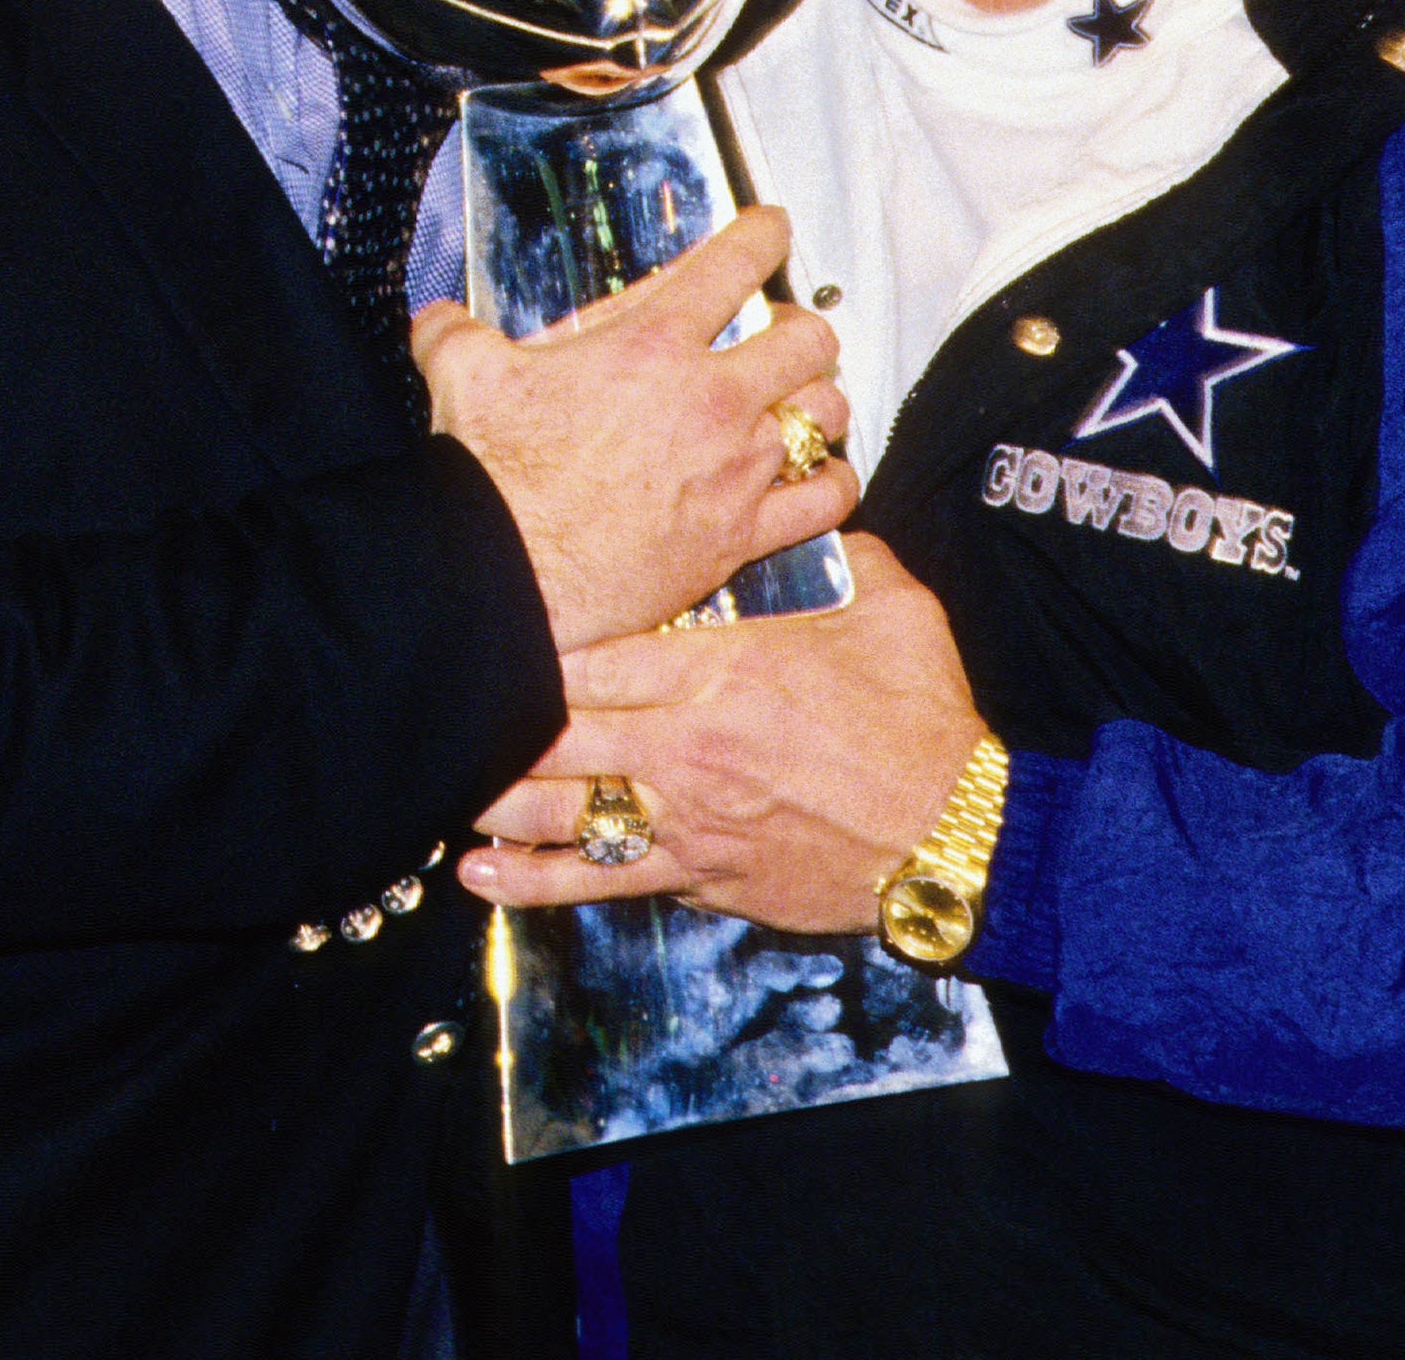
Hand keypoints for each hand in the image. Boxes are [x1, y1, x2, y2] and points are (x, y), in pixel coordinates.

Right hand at [417, 206, 854, 650]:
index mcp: (652, 342)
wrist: (503, 577)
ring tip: (799, 406)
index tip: (771, 230)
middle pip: (808, 337)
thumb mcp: (463, 375)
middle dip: (800, 329)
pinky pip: (825, 499)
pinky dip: (830, 484)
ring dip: (818, 403)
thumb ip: (456, 332)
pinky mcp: (740, 534)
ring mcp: (735, 468)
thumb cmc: (490, 479)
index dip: (765, 233)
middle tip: (778, 336)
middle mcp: (711, 398)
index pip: (739, 260)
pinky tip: (816, 478)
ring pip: (827, 413)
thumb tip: (436, 318)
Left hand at [459, 536, 984, 931]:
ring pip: (562, 808)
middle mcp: (691, 746)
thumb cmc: (928, 723)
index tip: (494, 627)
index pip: (600, 654)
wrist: (959, 833)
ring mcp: (689, 817)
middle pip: (560, 729)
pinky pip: (601, 880)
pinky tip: (480, 877)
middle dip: (500, 720)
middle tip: (447, 703)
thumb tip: (825, 521)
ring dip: (497, 798)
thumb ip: (847, 558)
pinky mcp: (702, 876)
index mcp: (726, 671)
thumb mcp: (895, 608)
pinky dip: (532, 883)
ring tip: (445, 784)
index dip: (539, 644)